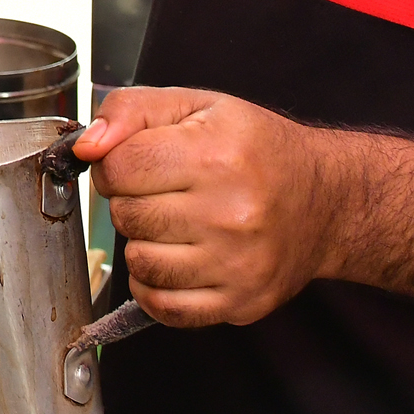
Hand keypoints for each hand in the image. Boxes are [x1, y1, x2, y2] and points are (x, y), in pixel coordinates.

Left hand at [76, 86, 346, 328]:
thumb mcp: (199, 106)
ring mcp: (236, 264)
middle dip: (132, 201)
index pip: (118, 167)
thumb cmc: (257, 150)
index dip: (115, 163)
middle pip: (126, 216)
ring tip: (175, 225)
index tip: (137, 162)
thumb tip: (87, 146)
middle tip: (164, 193)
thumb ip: (133, 110)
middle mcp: (230, 213)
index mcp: (216, 155)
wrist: (327, 201)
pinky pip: (163, 307)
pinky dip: (156, 287)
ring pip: (140, 263)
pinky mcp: (240, 302)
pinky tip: (176, 261)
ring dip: (145, 244)